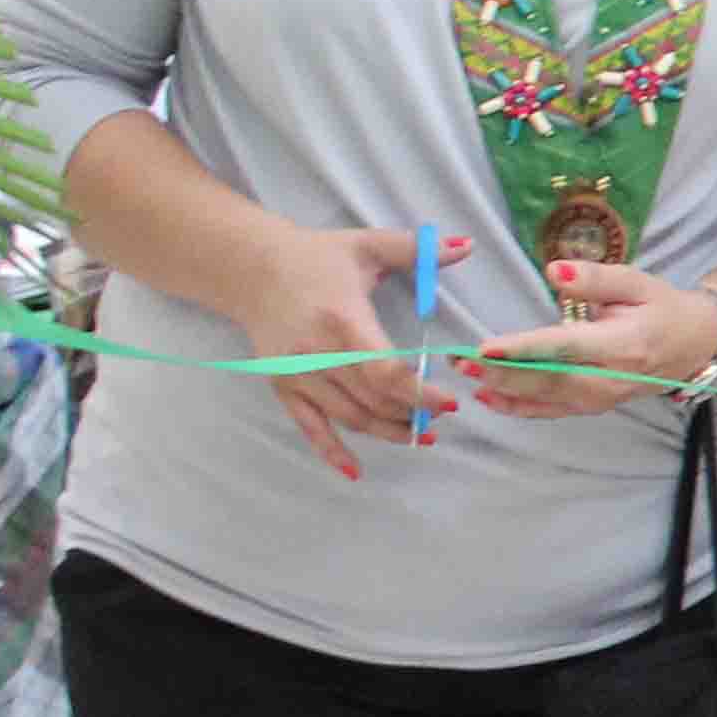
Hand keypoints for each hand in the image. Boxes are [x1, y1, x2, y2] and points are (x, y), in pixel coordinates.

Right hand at [230, 223, 472, 480]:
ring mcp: (297, 374)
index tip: (449, 403)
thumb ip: (417, 249)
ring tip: (420, 436)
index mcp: (342, 319)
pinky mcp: (283, 387)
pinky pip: (309, 427)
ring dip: (387, 432)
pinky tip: (355, 471)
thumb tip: (466, 246)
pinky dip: (332, 452)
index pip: (385, 370)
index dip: (419, 393)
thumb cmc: (315, 257)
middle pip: (371, 398)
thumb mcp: (367, 245)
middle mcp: (317, 353)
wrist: (250, 268)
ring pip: (348, 416)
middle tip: (441, 418)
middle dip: (411, 414)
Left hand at [469, 260, 716, 421]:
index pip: (566, 347)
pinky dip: (518, 407)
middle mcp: (612, 377)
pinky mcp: (594, 406)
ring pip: (547, 397)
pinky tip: (488, 397)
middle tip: (459, 359)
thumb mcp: (637, 282)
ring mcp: (603, 398)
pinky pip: (552, 411)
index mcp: (624, 343)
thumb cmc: (662, 308)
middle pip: (550, 378)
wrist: (694, 346)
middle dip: (502, 371)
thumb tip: (552, 269)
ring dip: (504, 387)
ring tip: (465, 375)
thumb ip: (595, 278)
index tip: (487, 345)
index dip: (525, 348)